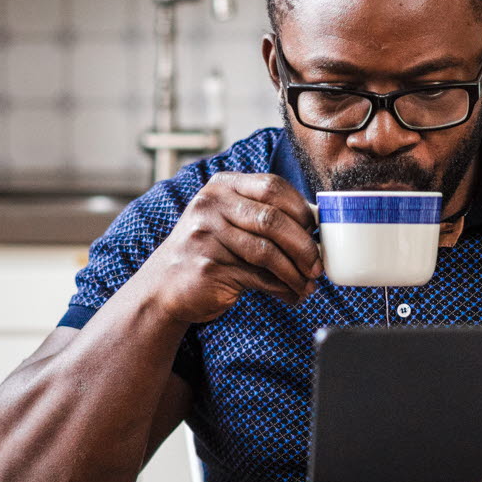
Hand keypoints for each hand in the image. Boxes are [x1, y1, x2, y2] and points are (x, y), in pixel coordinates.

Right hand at [136, 172, 321, 324]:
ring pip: (267, 253)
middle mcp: (210, 205)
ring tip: (307, 286)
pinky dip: (281, 289)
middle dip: (304, 246)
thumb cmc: (209, 252)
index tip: (316, 232)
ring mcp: (205, 236)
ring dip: (295, 273)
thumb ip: (264, 216)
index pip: (272, 187)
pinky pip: (257, 279)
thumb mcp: (229, 222)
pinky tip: (291, 295)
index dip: (301, 210)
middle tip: (318, 266)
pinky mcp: (207, 268)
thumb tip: (317, 227)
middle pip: (273, 220)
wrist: (164, 286)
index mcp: (222, 186)